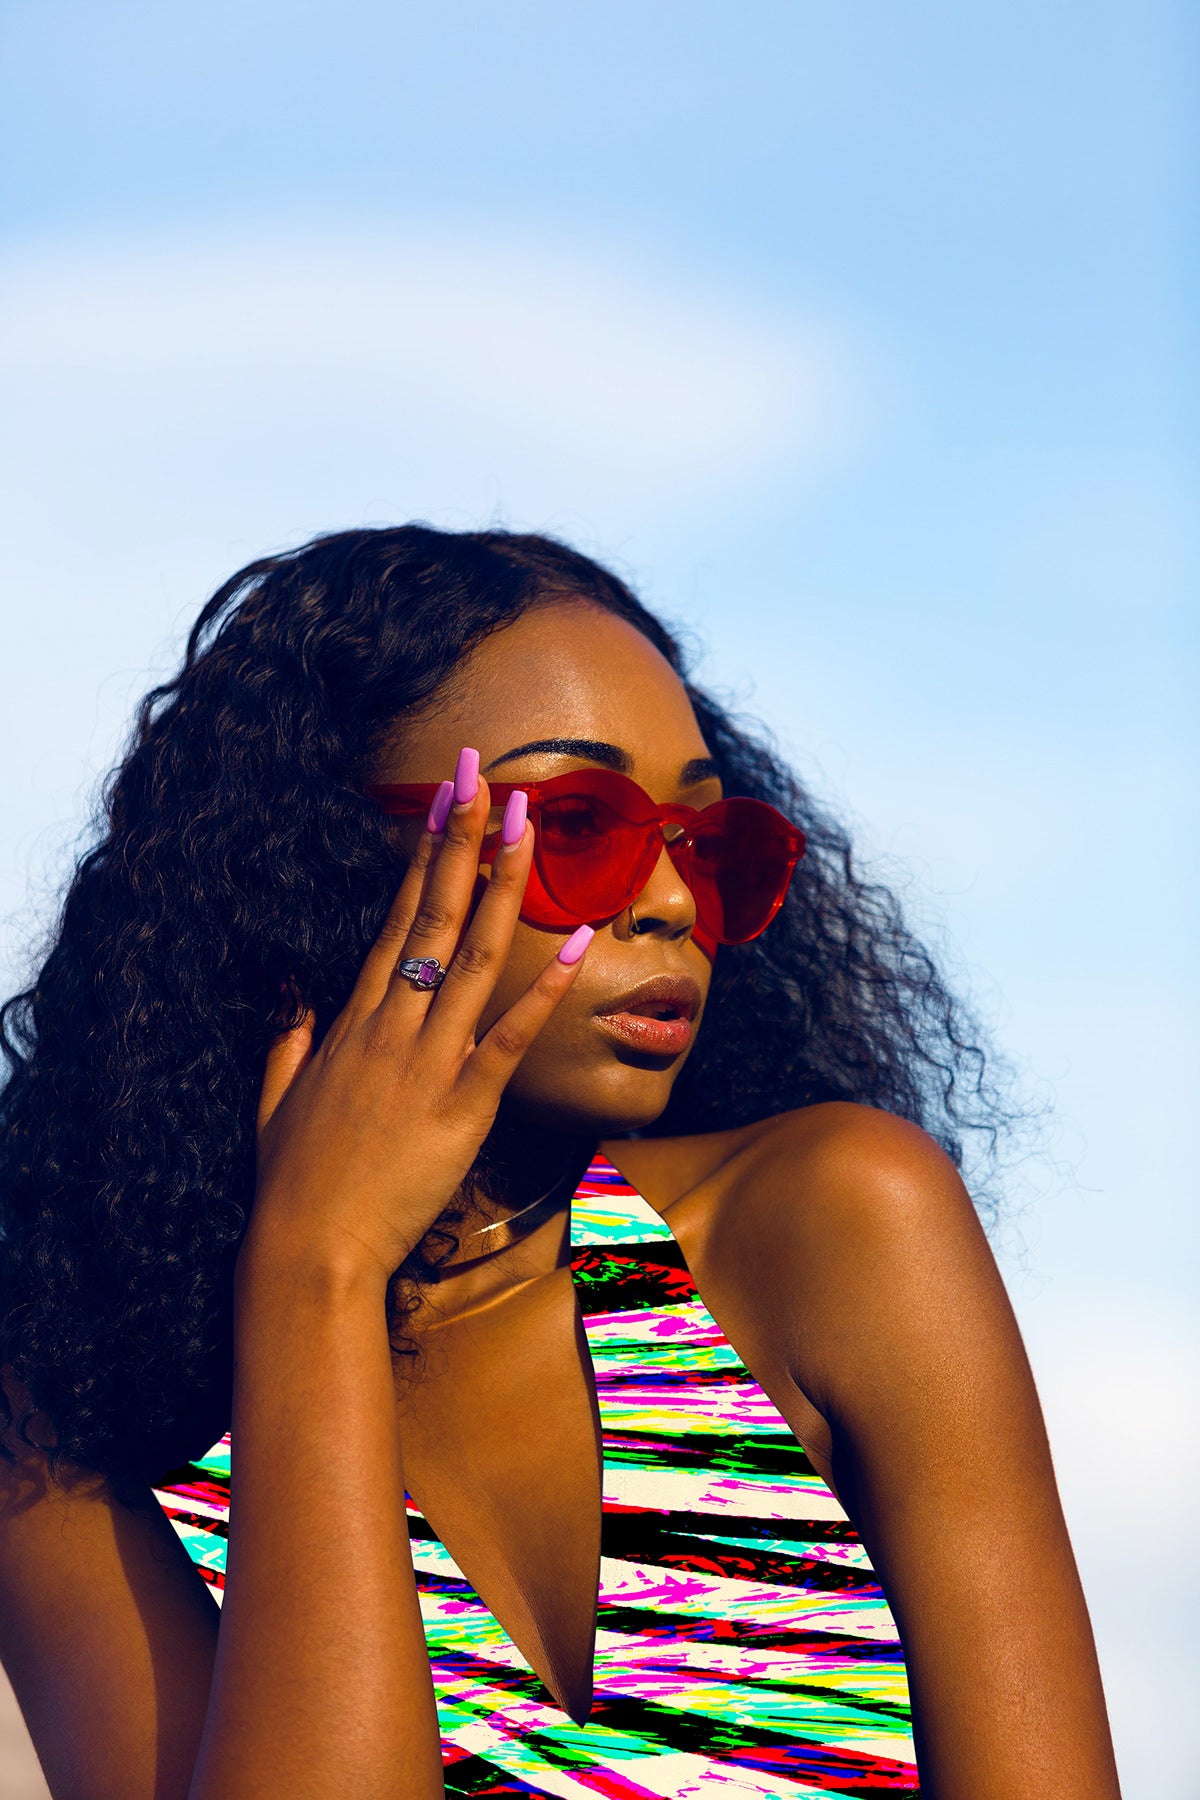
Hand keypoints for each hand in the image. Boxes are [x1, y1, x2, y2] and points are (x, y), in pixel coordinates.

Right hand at [243, 748, 592, 1285]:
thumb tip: (291, 998)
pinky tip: (580, 942)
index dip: (423, 858)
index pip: (396, 920)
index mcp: (351, 1021)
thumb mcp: (273, 1100)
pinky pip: (511, 1038)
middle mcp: (390, 1026)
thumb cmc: (290, 1183)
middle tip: (485, 778)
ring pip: (475, 959)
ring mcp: (427, 1063)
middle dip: (461, 842)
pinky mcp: (462, 1107)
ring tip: (529, 829)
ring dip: (505, 889)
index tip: (443, 804)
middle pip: (435, 917)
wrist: (307, 1250)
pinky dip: (546, 990)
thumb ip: (288, 1042)